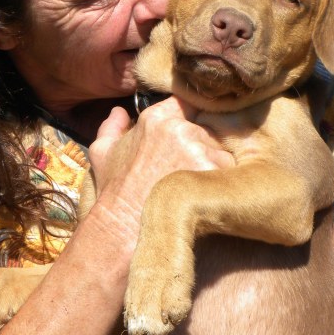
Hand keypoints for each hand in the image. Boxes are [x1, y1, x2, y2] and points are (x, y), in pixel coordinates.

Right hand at [88, 96, 233, 229]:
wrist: (124, 230)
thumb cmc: (114, 194)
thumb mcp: (102, 154)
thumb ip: (112, 127)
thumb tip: (119, 112)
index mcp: (156, 119)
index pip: (187, 104)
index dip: (191, 120)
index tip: (189, 138)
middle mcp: (179, 128)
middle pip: (208, 130)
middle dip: (203, 148)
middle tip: (187, 173)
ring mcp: (197, 148)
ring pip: (222, 151)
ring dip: (214, 167)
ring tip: (194, 189)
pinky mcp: (212, 170)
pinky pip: (230, 172)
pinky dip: (221, 184)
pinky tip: (204, 198)